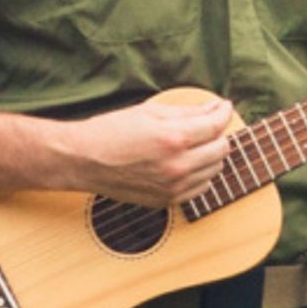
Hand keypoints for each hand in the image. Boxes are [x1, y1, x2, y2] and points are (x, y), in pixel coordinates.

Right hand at [71, 93, 232, 206]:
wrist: (83, 161)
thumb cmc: (112, 131)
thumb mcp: (150, 112)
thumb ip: (187, 111)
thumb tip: (215, 108)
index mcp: (173, 139)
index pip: (215, 125)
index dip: (223, 112)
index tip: (222, 106)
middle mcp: (177, 166)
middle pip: (221, 149)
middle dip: (218, 133)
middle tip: (207, 124)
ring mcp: (173, 187)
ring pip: (214, 170)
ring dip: (211, 154)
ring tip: (195, 143)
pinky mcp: (167, 200)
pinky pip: (200, 188)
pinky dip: (201, 174)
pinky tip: (187, 163)